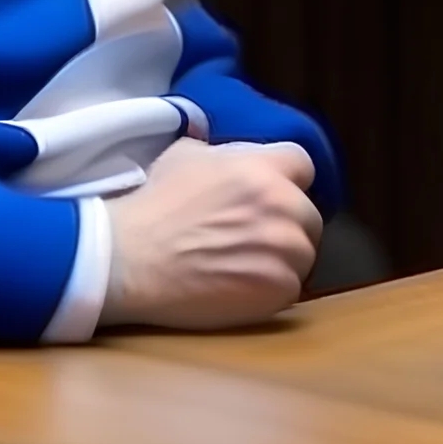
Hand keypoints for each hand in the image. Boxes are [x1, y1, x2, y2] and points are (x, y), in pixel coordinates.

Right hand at [99, 138, 321, 330]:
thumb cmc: (155, 203)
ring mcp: (284, 250)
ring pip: (304, 254)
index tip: (273, 193)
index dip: (288, 179)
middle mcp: (282, 205)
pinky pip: (292, 288)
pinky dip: (272, 290)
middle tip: (258, 235)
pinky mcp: (278, 290)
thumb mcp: (185, 155)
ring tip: (248, 264)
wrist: (132, 258)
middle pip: (309, 215)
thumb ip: (222, 153)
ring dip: (284, 259)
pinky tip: (242, 287)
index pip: (303, 165)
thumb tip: (230, 154)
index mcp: (261, 168)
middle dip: (289, 223)